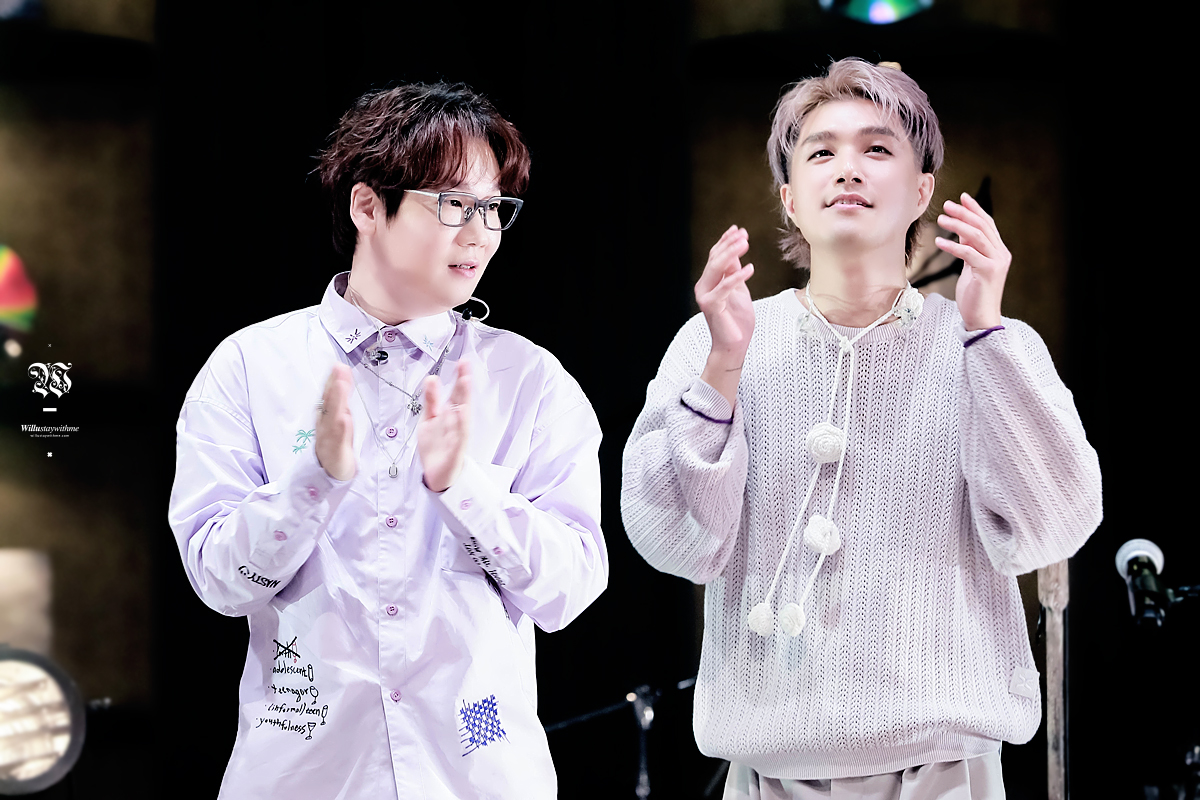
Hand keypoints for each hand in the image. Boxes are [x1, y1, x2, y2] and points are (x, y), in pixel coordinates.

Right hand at [315, 364, 355, 480]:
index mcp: (327, 417)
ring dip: (336, 401)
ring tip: (341, 385)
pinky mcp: (337, 452)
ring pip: (333, 418)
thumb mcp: (337, 420)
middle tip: (338, 368)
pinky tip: (344, 417)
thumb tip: (342, 377)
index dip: (332, 381)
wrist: (332, 471)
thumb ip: (338, 399)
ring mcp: (330, 438)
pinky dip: (340, 427)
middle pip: (329, 404)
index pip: (329, 396)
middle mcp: (326, 425)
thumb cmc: (334, 443)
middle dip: (333, 386)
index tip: (338, 365)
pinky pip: (338, 439)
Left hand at [417, 361, 470, 492]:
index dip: (459, 377)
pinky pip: (460, 436)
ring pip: (462, 415)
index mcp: (449, 414)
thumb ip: (431, 400)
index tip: (462, 361)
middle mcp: (456, 423)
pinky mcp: (456, 450)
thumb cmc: (436, 446)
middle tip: (465, 365)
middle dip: (463, 382)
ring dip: (464, 398)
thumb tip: (432, 378)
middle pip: (461, 400)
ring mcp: (457, 436)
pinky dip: (461, 424)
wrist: (437, 474)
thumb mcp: (429, 419)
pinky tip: (462, 412)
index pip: (455, 392)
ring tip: (465, 381)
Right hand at [695, 225, 754, 405]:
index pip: (715, 256)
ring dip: (732, 253)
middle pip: (715, 259)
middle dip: (729, 244)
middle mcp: (704, 286)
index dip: (726, 242)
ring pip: (717, 268)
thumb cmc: (737, 320)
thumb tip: (736, 254)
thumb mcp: (739, 291)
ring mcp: (706, 295)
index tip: (739, 229)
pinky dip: (737, 276)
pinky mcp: (711, 305)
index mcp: (709, 281)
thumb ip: (734, 274)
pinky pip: (725, 286)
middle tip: (744, 234)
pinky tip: (750, 268)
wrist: (734, 345)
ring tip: (745, 244)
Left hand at [935, 192, 1010, 330]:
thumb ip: (971, 248)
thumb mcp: (971, 266)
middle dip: (964, 212)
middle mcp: (1001, 254)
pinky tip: (939, 242)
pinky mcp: (987, 271)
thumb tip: (961, 230)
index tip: (963, 197)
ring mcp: (996, 262)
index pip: (988, 224)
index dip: (975, 209)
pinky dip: (952, 245)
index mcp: (999, 251)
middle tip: (947, 204)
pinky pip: (968, 253)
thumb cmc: (975, 294)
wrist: (982, 318)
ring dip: (957, 225)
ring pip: (976, 236)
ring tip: (940, 219)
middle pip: (983, 226)